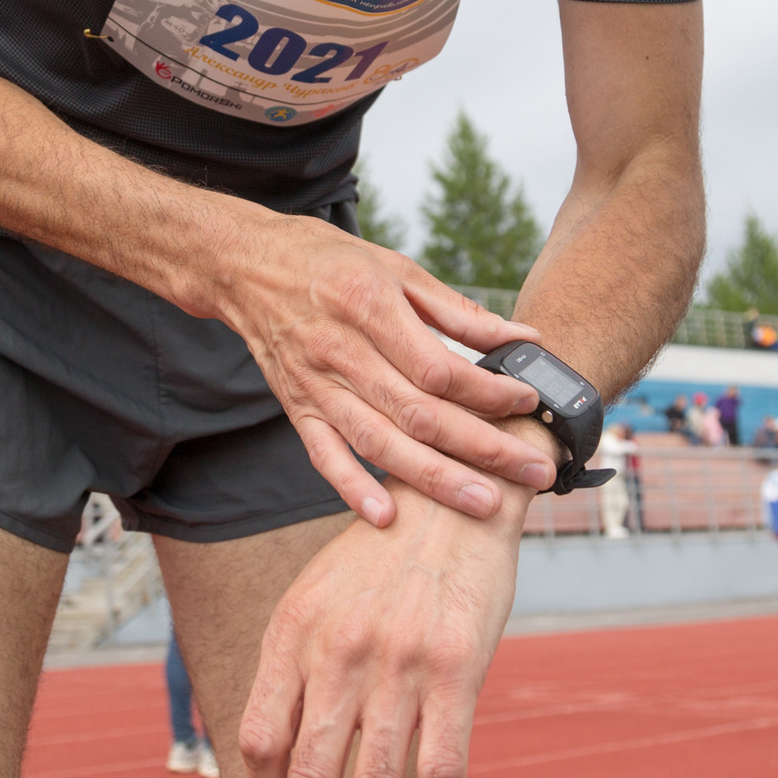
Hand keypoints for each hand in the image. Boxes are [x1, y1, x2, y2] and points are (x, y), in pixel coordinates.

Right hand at [208, 211, 547, 525]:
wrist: (245, 265)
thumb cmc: (327, 261)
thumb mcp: (395, 268)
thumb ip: (457, 310)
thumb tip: (521, 336)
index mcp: (370, 306)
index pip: (438, 367)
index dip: (486, 391)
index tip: (526, 402)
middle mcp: (341, 350)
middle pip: (419, 414)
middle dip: (482, 448)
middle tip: (532, 471)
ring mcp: (316, 384)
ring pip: (380, 443)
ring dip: (435, 479)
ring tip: (484, 503)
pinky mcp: (297, 406)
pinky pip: (325, 455)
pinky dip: (353, 488)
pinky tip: (387, 516)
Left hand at [239, 421, 550, 777]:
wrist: (454, 499)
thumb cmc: (384, 556)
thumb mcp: (318, 595)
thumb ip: (298, 662)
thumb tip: (281, 741)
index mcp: (294, 633)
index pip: (259, 738)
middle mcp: (338, 651)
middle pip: (310, 777)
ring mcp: (398, 663)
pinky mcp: (457, 670)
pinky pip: (441, 768)